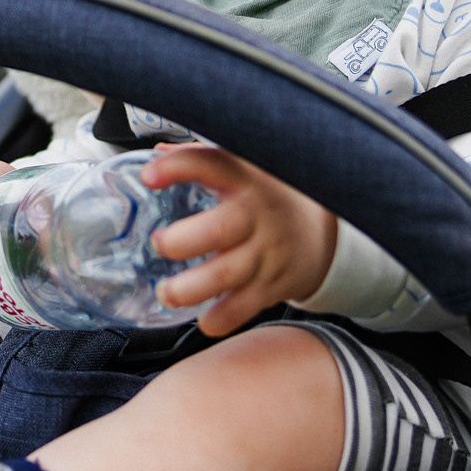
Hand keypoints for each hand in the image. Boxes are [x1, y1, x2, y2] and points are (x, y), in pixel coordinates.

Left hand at [144, 146, 338, 337]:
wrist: (321, 234)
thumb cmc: (269, 198)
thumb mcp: (244, 169)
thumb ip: (203, 161)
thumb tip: (156, 152)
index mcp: (245, 178)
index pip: (211, 164)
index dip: (178, 167)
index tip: (148, 177)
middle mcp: (257, 214)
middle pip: (221, 227)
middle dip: (182, 240)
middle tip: (159, 244)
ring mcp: (267, 251)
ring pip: (228, 273)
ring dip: (191, 288)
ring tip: (167, 293)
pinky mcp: (273, 284)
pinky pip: (245, 306)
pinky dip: (222, 318)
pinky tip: (205, 319)